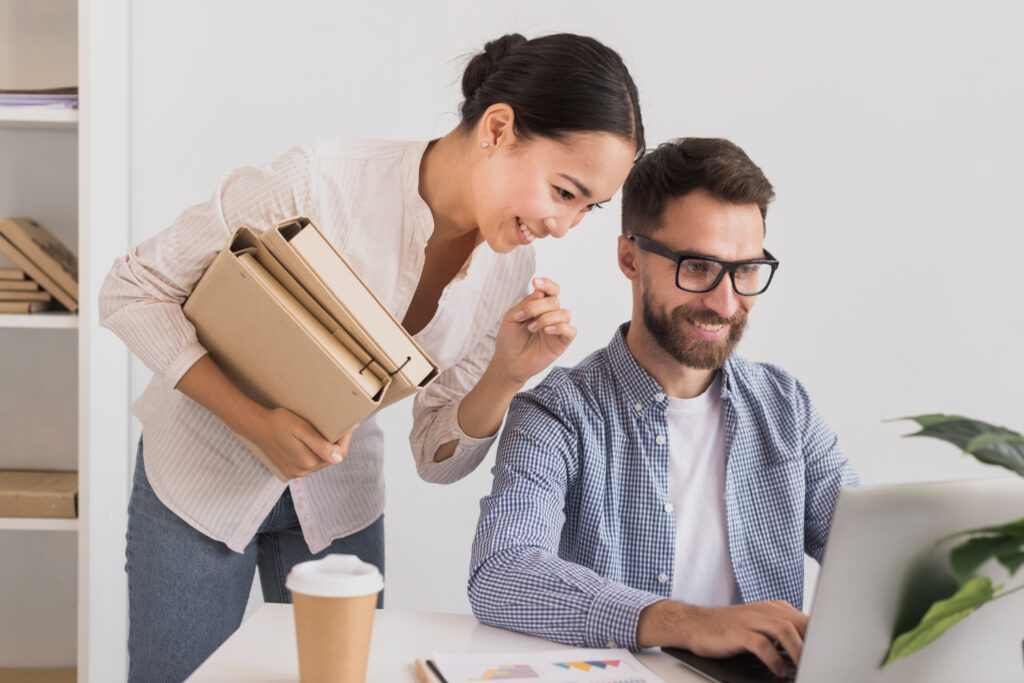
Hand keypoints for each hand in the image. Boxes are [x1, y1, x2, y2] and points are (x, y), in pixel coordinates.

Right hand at [249, 408, 358, 479]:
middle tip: (340, 426)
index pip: (338, 454)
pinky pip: (308, 462)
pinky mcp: (289, 470)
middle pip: (330, 458)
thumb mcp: (301, 429)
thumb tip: (338, 458)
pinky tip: (312, 441)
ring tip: (327, 432)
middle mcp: (303, 471)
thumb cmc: (279, 422)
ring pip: (320, 460)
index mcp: (308, 462)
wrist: (256, 426)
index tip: (351, 425)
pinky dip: (313, 452)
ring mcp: (295, 472)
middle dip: (336, 443)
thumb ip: (320, 445)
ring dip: (325, 448)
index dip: (346, 439)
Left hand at [490, 277, 576, 386]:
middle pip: (555, 300)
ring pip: (564, 313)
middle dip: (538, 306)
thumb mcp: (512, 318)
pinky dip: (559, 327)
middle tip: (524, 318)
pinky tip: (546, 331)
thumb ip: (525, 304)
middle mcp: (551, 315)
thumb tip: (540, 292)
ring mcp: (557, 329)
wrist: (508, 363)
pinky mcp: (562, 343)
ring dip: (546, 318)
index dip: (546, 284)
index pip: (551, 290)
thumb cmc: (509, 340)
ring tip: (531, 328)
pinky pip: (570, 330)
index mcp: (539, 307)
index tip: (535, 282)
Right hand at [637, 599, 806, 677]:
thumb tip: (807, 651)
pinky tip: (780, 671)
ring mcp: (750, 620)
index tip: (830, 654)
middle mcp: (764, 611)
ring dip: (798, 651)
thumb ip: (781, 634)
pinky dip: (774, 659)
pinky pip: (761, 644)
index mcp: (773, 609)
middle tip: (822, 662)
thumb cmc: (727, 629)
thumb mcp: (758, 627)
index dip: (820, 637)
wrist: (693, 624)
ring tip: (805, 668)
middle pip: (799, 622)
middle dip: (814, 643)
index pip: (805, 620)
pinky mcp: (737, 632)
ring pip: (783, 630)